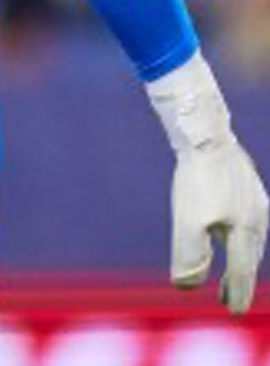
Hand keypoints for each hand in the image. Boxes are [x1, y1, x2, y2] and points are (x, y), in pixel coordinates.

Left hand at [148, 53, 268, 312]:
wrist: (204, 133)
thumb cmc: (197, 178)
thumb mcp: (188, 221)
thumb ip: (190, 256)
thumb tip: (186, 285)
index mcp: (246, 232)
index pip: (242, 272)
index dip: (237, 293)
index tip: (234, 311)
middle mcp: (257, 218)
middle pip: (249, 257)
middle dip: (240, 279)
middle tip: (228, 298)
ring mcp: (254, 199)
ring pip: (251, 238)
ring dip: (241, 257)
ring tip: (230, 267)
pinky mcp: (246, 183)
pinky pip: (247, 218)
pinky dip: (239, 234)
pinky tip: (229, 228)